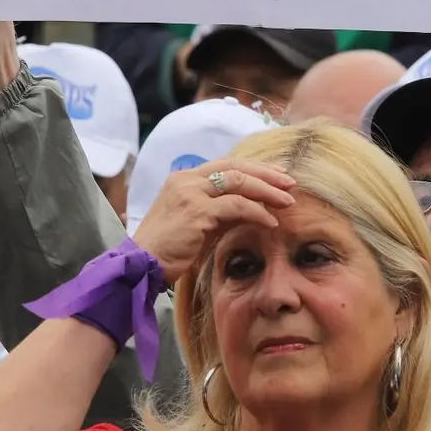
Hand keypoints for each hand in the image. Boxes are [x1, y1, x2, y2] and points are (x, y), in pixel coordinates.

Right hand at [133, 159, 296, 283]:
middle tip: (290, 182)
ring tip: (287, 202)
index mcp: (185, 178)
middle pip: (236, 167)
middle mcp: (187, 179)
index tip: (278, 175)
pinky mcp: (196, 212)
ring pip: (239, 182)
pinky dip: (258, 212)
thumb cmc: (169, 249)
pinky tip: (271, 222)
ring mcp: (190, 193)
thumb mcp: (199, 223)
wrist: (140, 266)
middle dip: (267, 174)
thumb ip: (221, 211)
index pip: (227, 165)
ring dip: (268, 191)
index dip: (256, 168)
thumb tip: (253, 208)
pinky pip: (236, 206)